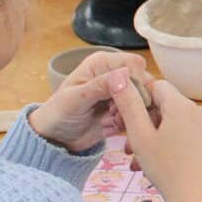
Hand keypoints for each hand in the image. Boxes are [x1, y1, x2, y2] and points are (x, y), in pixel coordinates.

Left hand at [28, 52, 153, 152]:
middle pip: (144, 82)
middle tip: (114, 113)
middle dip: (134, 100)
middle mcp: (115, 75)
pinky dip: (130, 123)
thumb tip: (123, 74)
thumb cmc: (58, 113)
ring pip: (145, 101)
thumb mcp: (75, 99)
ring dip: (132, 113)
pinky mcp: (125, 111)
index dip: (135, 81)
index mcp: (102, 64)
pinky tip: (113, 127)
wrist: (56, 138)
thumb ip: (98, 86)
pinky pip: (140, 116)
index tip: (127, 98)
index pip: (134, 65)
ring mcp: (122, 94)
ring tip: (111, 121)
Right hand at [111, 77, 201, 201]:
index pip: (157, 86)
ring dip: (156, 140)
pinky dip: (173, 147)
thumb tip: (119, 75)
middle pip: (167, 107)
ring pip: (176, 126)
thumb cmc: (167, 169)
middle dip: (145, 125)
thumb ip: (129, 104)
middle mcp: (201, 112)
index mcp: (183, 105)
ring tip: (140, 163)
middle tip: (127, 148)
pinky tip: (161, 167)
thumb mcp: (140, 136)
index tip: (127, 119)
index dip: (139, 100)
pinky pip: (189, 138)